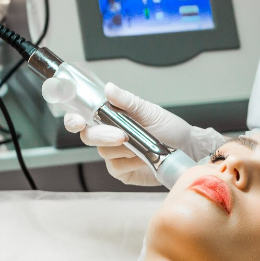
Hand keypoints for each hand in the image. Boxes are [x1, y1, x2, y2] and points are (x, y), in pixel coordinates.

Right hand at [63, 83, 193, 186]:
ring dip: (123, 149)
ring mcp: (113, 155)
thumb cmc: (168, 127)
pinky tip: (143, 158)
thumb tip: (109, 88)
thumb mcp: (149, 110)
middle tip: (122, 136)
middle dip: (103, 135)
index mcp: (110, 117)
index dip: (73, 119)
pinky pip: (116, 167)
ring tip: (142, 145)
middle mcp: (107, 135)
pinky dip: (130, 162)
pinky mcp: (121, 171)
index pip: (82, 117)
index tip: (77, 121)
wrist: (185, 147)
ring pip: (103, 152)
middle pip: (88, 136)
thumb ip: (127, 101)